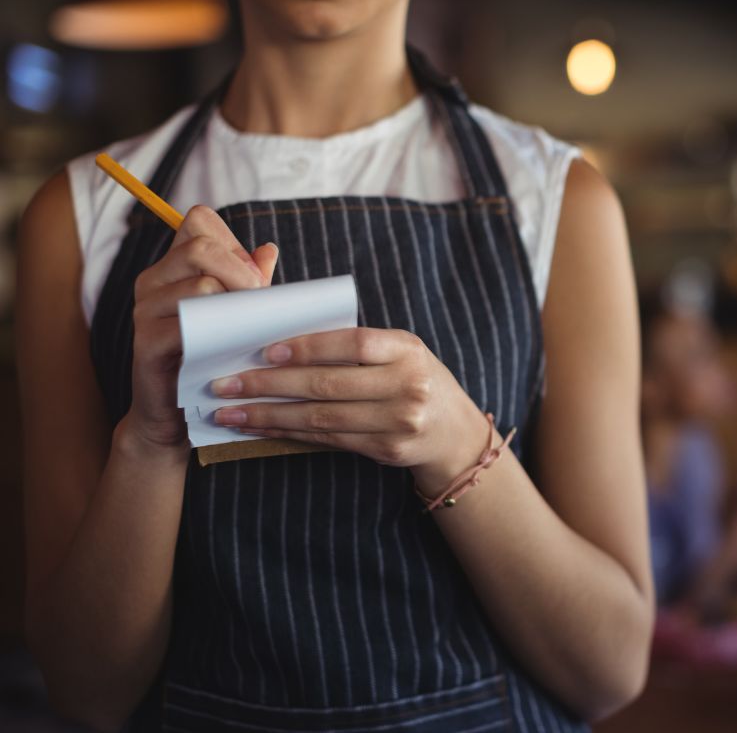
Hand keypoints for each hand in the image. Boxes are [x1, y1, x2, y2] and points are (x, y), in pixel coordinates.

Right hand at [125, 206, 276, 452]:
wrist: (177, 411)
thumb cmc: (211, 357)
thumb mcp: (235, 314)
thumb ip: (249, 281)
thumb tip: (268, 250)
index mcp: (172, 267)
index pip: (199, 220)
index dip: (233, 242)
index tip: (253, 277)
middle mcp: (152, 281)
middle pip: (201, 246)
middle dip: (242, 271)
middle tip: (260, 301)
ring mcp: (144, 311)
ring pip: (200, 284)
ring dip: (237, 305)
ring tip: (251, 328)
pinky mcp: (146, 344)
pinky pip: (188, 324)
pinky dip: (220, 332)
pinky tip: (234, 346)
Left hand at [208, 328, 488, 490]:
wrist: (454, 432)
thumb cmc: (415, 380)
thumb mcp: (399, 352)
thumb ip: (357, 347)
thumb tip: (283, 343)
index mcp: (407, 349)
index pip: (352, 344)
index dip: (308, 347)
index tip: (265, 351)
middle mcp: (408, 385)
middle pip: (328, 385)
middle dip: (270, 385)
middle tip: (226, 384)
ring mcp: (400, 422)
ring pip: (322, 417)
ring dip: (269, 415)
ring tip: (230, 412)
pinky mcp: (388, 450)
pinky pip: (329, 439)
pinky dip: (291, 433)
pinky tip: (262, 428)